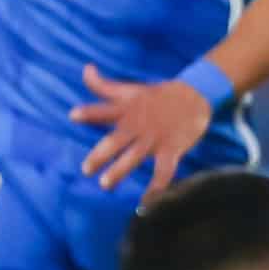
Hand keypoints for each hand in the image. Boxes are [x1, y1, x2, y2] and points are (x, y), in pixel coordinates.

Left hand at [71, 63, 212, 194]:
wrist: (195, 96)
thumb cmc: (157, 96)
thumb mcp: (130, 89)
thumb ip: (103, 84)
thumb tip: (85, 67)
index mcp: (126, 109)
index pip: (105, 109)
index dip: (90, 112)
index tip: (73, 115)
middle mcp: (138, 125)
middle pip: (116, 140)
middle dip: (101, 155)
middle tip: (87, 169)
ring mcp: (154, 138)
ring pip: (135, 156)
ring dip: (120, 170)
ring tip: (105, 184)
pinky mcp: (172, 148)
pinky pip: (164, 171)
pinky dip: (157, 186)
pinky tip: (147, 202)